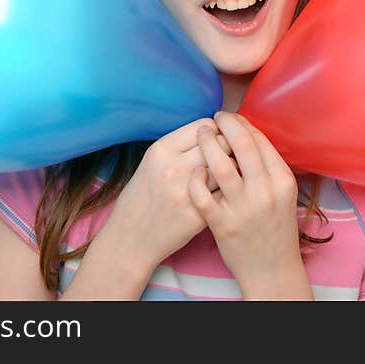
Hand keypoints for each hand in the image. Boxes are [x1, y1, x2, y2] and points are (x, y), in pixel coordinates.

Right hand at [104, 117, 230, 271]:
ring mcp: (187, 192)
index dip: (217, 130)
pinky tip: (226, 193)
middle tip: (230, 155)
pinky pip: (227, 193)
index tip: (218, 138)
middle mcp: (174, 167)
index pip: (205, 125)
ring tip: (230, 173)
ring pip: (228, 166)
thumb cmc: (142, 197)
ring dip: (234, 168)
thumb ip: (180, 146)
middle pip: (221, 143)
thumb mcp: (151, 162)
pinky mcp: (198, 215)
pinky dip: (230, 190)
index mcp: (161, 150)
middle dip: (229, 146)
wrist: (130, 238)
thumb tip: (214, 132)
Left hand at [188, 112, 311, 298]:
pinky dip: (196, 177)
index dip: (242, 123)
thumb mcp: (282, 194)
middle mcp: (265, 192)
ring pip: (220, 165)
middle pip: (242, 145)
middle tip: (216, 118)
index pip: (260, 140)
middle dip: (226, 125)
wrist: (272, 269)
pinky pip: (202, 193)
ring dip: (207, 143)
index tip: (231, 117)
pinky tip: (195, 170)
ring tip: (201, 134)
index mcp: (283, 180)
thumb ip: (268, 167)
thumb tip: (245, 133)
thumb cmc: (275, 227)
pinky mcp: (222, 225)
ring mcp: (243, 209)